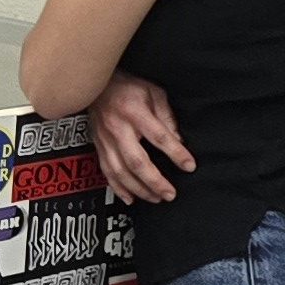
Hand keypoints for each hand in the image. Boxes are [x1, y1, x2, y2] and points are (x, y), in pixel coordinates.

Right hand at [90, 71, 192, 206]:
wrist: (95, 85)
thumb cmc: (126, 87)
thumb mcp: (153, 93)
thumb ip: (166, 116)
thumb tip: (179, 140)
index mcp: (134, 112)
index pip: (159, 136)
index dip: (176, 153)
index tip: (189, 165)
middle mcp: (118, 129)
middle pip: (137, 162)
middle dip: (155, 181)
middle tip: (170, 193)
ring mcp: (106, 141)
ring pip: (121, 172)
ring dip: (139, 189)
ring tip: (155, 198)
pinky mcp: (99, 147)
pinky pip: (107, 172)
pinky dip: (118, 188)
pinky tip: (130, 198)